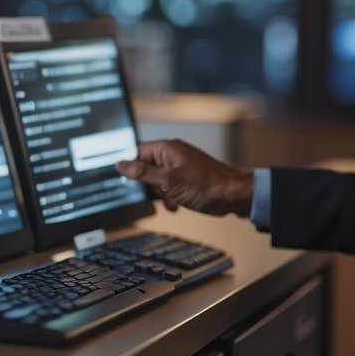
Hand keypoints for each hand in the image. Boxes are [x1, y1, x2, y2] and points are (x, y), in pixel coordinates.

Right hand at [116, 139, 253, 217]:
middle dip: (148, 186)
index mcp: (167, 149)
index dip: (130, 166)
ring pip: (157, 181)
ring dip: (160, 195)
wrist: (233, 196)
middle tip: (155, 193)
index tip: (124, 180)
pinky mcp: (186, 180)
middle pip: (146, 168)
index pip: (137, 152)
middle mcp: (172, 156)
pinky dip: (170, 198)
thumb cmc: (207, 185)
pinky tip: (176, 205)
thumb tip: (121, 164)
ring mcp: (180, 168)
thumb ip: (143, 172)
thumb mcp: (168, 181)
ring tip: (170, 200)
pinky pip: (169, 188)